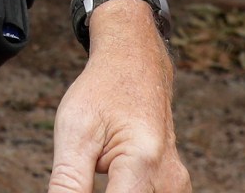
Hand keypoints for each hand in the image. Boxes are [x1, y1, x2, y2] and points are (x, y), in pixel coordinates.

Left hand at [48, 7, 189, 192]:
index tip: (73, 184)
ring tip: (95, 165)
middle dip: (101, 191)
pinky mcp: (176, 187)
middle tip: (84, 166)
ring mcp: (177, 185)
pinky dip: (125, 192)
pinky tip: (111, 180)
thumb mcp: (74, 131)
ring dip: (113, 190)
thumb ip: (67, 182)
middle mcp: (168, 179)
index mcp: (142, 162)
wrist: (135, 64)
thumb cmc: (102, 92)